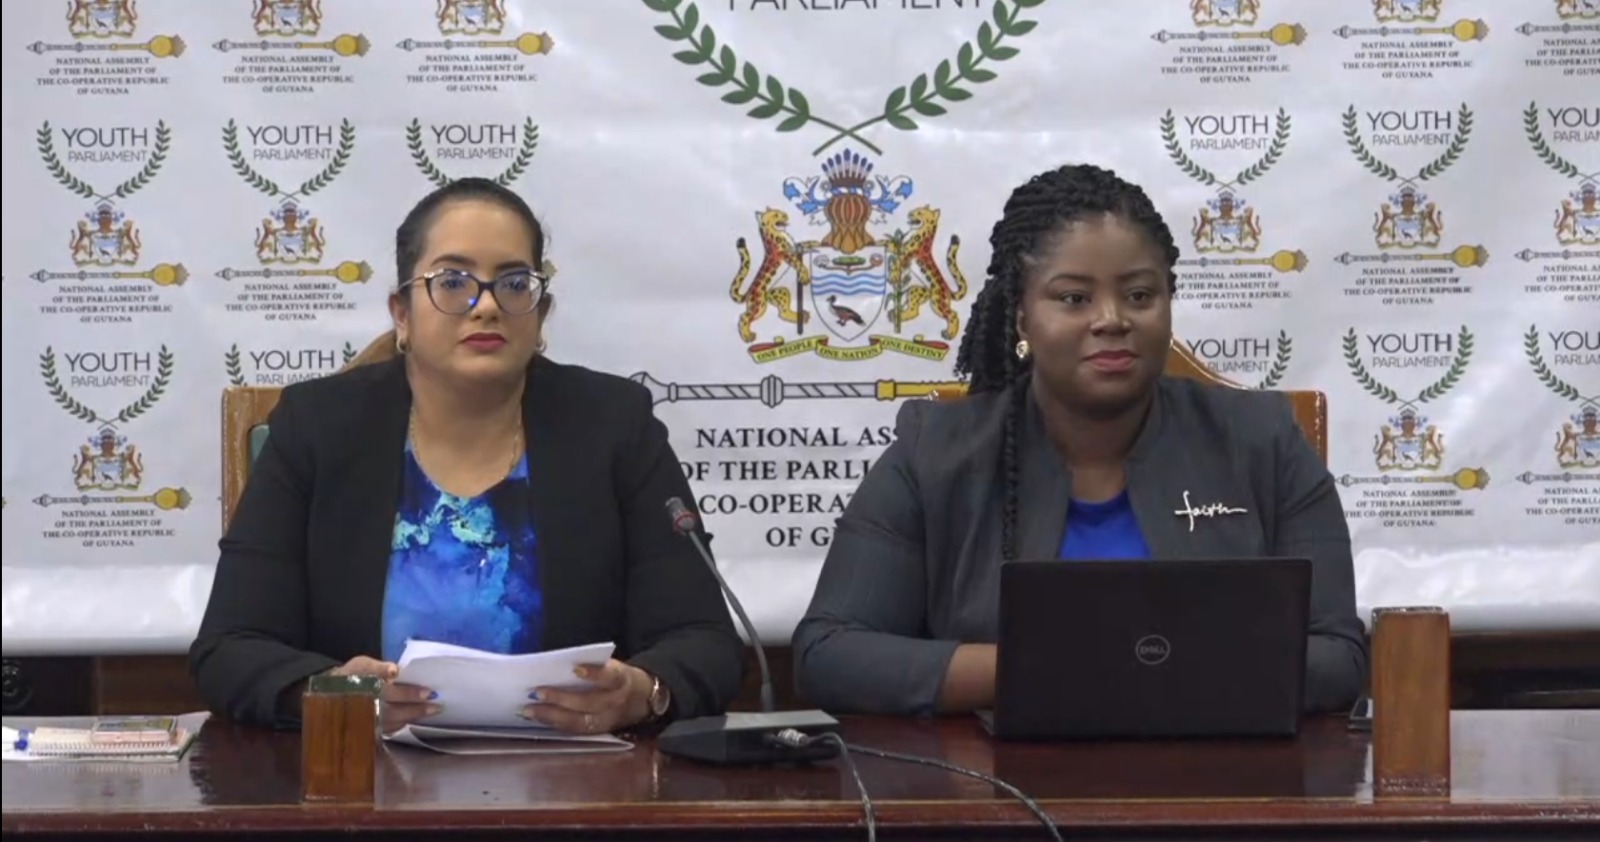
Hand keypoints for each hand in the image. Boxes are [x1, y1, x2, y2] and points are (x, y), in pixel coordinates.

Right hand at [330, 655, 439, 734]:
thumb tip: (395, 670)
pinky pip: (388, 729)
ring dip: (413, 717)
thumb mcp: (362, 665)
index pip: (389, 691)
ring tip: (432, 711)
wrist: (330, 694)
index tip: (427, 692)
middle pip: (394, 710)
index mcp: (365, 688)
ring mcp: (367, 720)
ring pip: (393, 721)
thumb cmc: (352, 675)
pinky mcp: (368, 729)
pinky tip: (417, 718)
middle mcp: (366, 707)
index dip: (408, 693)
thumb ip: (378, 667)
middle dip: (416, 708)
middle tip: (436, 705)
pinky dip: (403, 724)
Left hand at [522, 659, 651, 734]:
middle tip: (536, 692)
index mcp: (621, 680)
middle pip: (589, 703)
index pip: (609, 677)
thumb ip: (594, 667)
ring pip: (579, 721)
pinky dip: (555, 724)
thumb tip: (557, 666)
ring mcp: (607, 720)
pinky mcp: (599, 732)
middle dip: (561, 698)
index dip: (594, 674)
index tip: (574, 669)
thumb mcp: (614, 666)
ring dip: (552, 716)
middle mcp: (615, 702)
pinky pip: (575, 730)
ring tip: (529, 711)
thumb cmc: (619, 677)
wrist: (643, 699)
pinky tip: (538, 718)